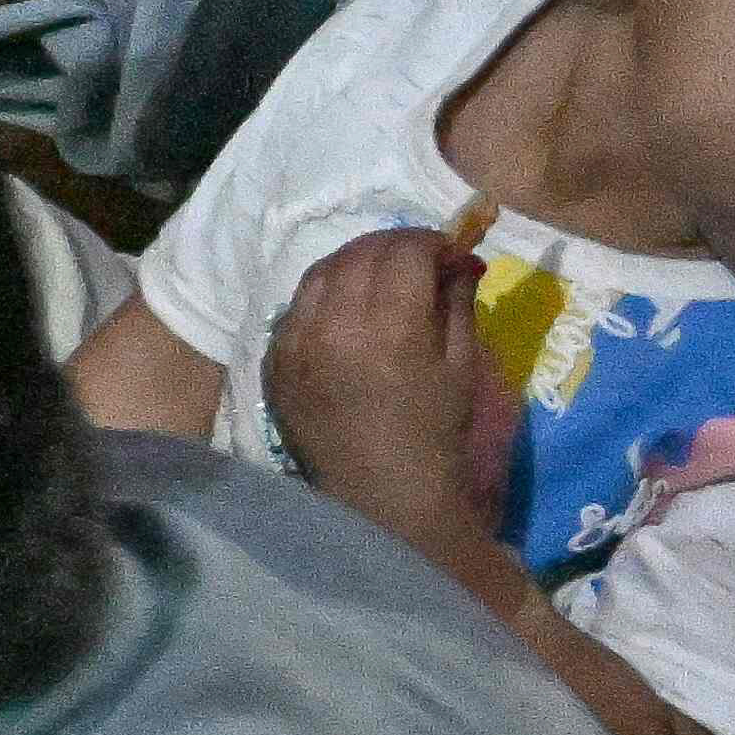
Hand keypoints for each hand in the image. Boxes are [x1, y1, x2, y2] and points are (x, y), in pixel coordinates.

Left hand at [261, 227, 518, 556]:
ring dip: (354, 262)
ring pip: (321, 272)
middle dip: (393, 245)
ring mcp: (294, 343)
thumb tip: (460, 257)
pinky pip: (295, 306)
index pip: (403, 251)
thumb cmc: (433, 431)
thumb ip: (455, 302)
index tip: (448, 251)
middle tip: (417, 257)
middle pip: (359, 254)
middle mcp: (332, 326)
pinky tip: (345, 306)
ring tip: (380, 275)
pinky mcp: (273, 361)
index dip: (430, 242)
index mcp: (388, 327)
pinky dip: (323, 293)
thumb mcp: (461, 365)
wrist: (382, 492)